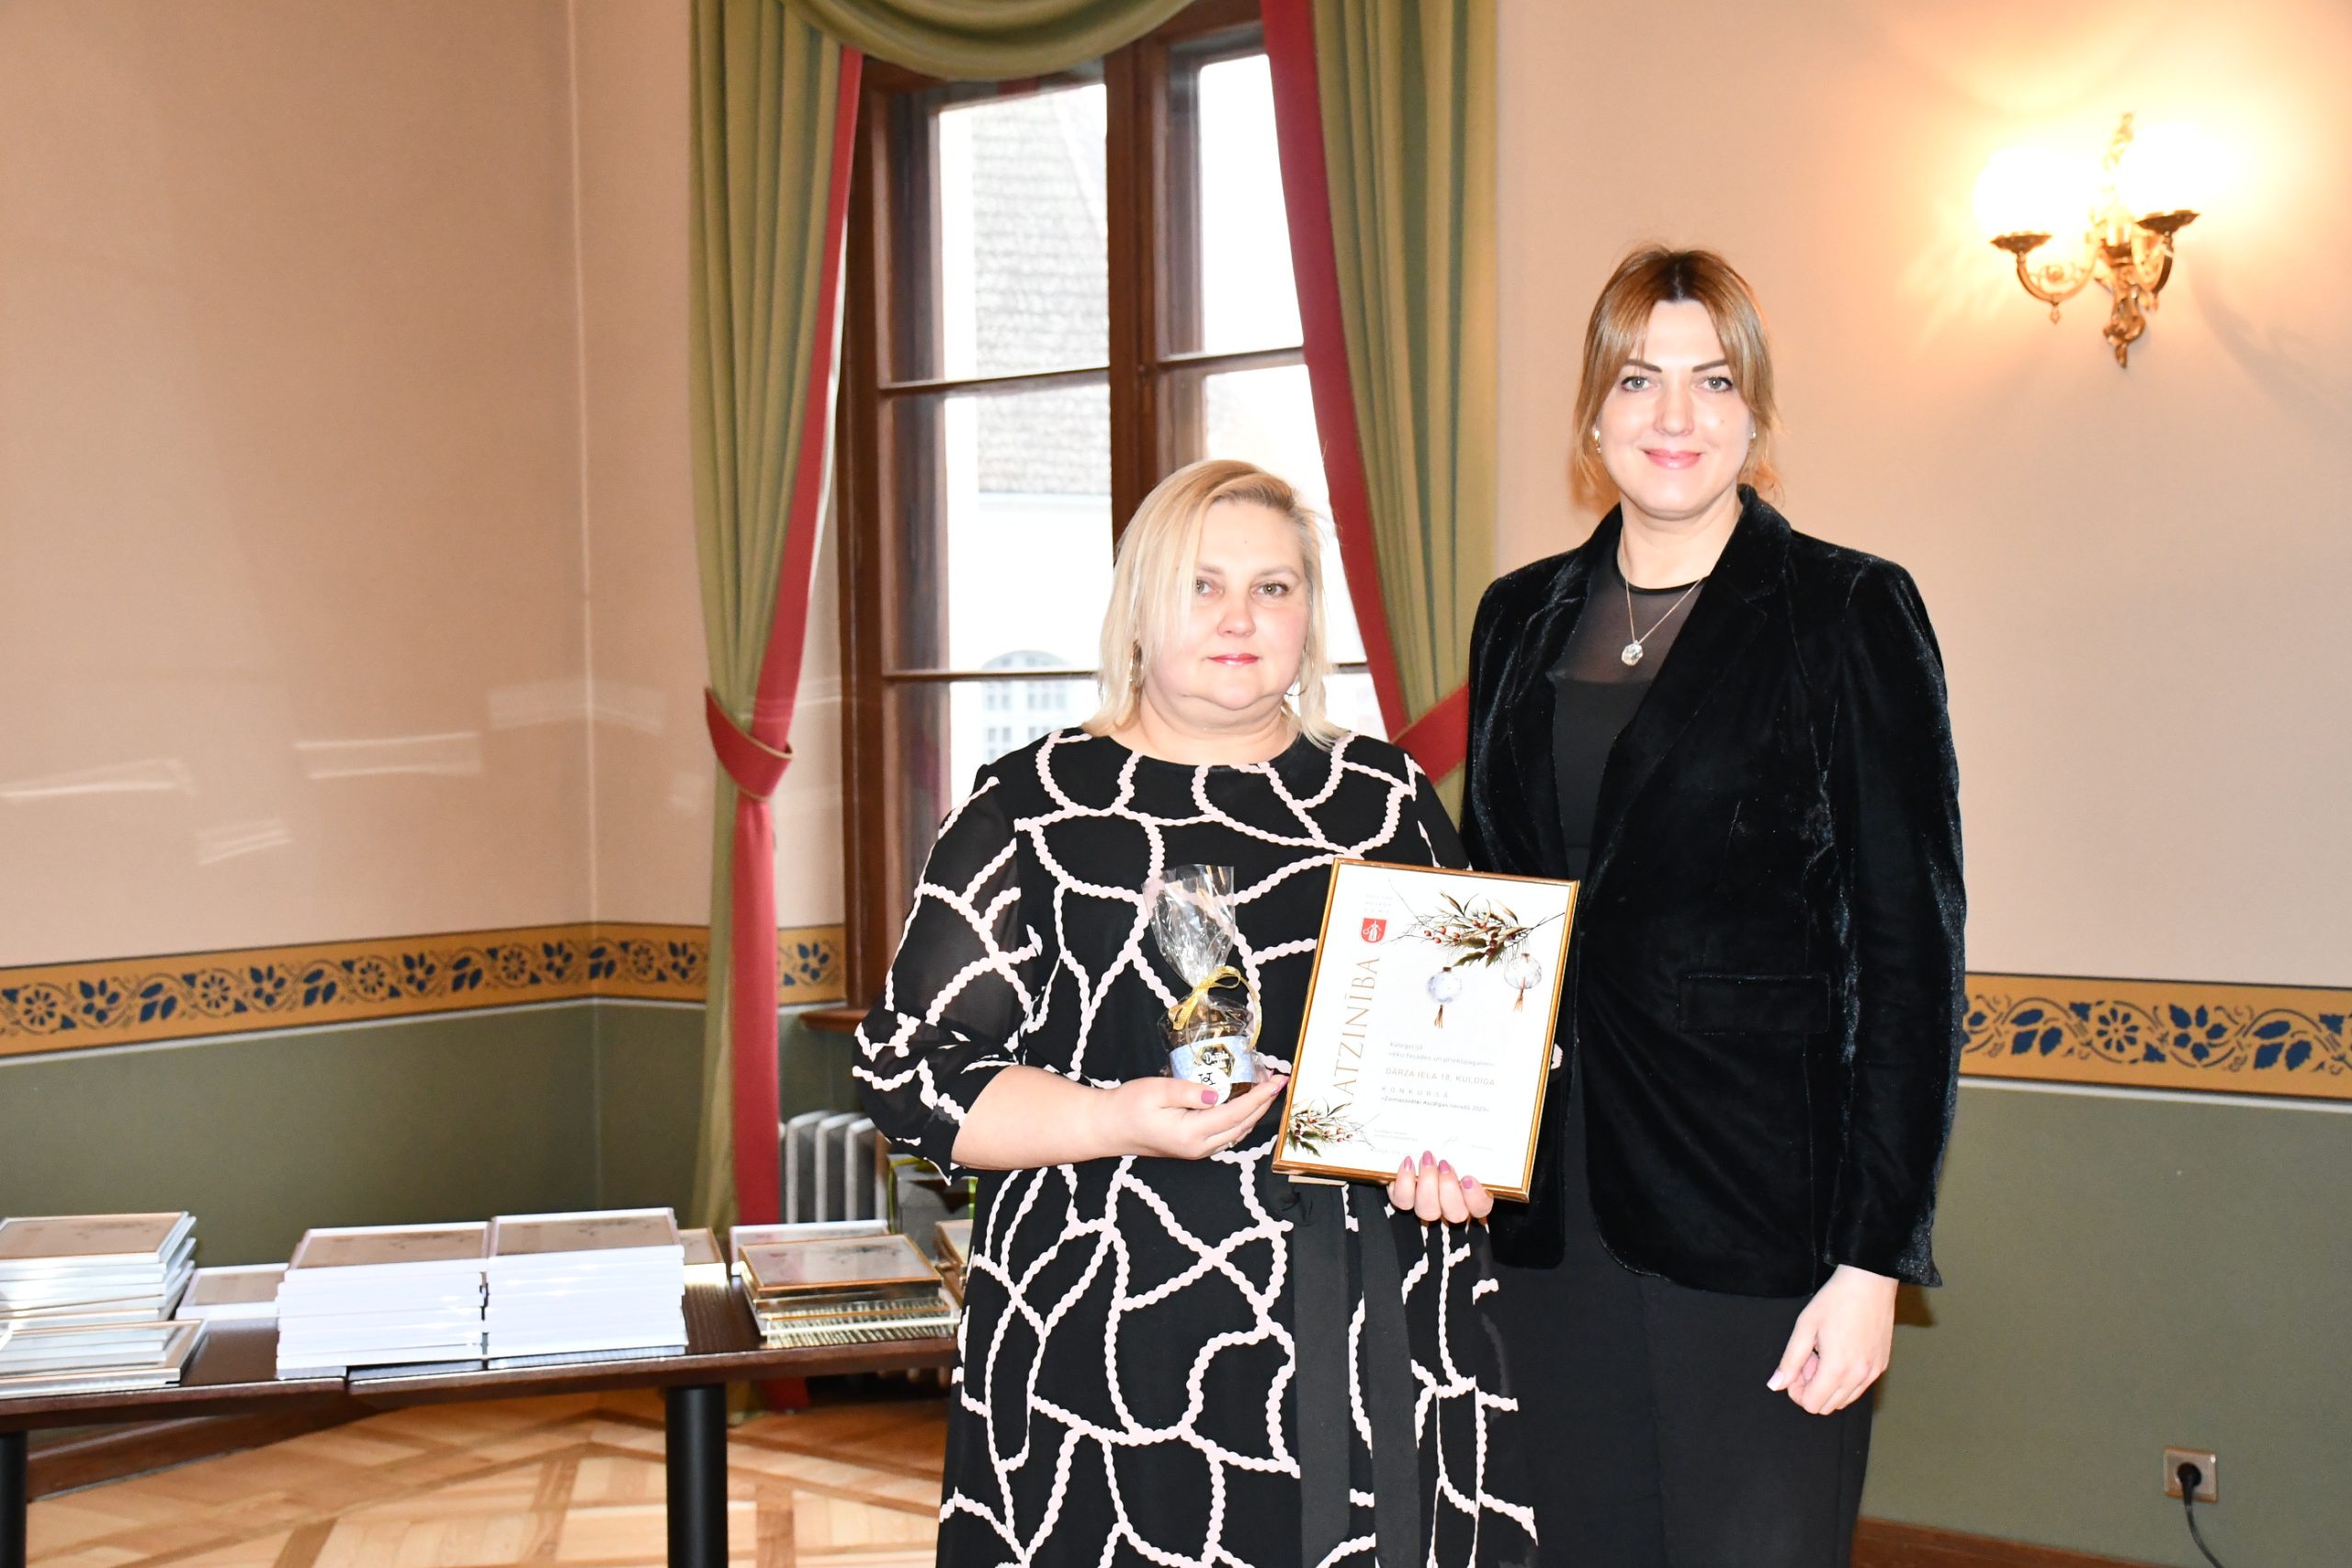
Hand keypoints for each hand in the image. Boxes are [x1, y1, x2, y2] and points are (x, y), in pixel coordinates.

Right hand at [1098, 1074, 1288, 1160]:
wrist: (1108, 1128)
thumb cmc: (1127, 1106)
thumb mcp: (1155, 1090)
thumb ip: (1187, 1091)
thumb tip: (1216, 1094)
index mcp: (1191, 1134)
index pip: (1236, 1115)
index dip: (1260, 1097)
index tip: (1277, 1081)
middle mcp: (1199, 1148)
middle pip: (1243, 1126)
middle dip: (1264, 1104)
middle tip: (1277, 1080)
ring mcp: (1197, 1151)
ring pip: (1237, 1133)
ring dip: (1254, 1112)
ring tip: (1265, 1088)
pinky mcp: (1194, 1147)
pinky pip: (1227, 1135)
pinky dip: (1241, 1118)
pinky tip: (1244, 1102)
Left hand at [1386, 1151, 1494, 1224]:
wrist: (1421, 1141)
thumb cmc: (1450, 1144)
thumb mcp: (1467, 1144)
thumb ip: (1476, 1147)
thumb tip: (1494, 1132)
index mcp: (1472, 1195)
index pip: (1481, 1208)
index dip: (1475, 1198)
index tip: (1468, 1178)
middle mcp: (1451, 1206)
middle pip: (1455, 1214)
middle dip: (1448, 1188)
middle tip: (1444, 1164)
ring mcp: (1428, 1205)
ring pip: (1428, 1211)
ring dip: (1427, 1184)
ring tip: (1427, 1159)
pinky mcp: (1406, 1199)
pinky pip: (1403, 1200)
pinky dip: (1405, 1183)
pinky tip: (1409, 1162)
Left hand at [1768, 1264, 1896, 1414]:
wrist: (1870, 1282)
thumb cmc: (1835, 1300)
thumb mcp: (1805, 1327)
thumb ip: (1790, 1361)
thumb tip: (1776, 1386)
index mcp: (1837, 1369)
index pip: (1812, 1405)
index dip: (1797, 1390)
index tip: (1797, 1366)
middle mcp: (1859, 1377)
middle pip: (1828, 1406)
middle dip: (1812, 1388)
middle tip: (1809, 1358)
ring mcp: (1873, 1372)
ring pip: (1845, 1400)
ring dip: (1829, 1385)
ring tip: (1824, 1354)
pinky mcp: (1882, 1365)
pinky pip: (1859, 1387)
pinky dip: (1846, 1379)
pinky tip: (1840, 1352)